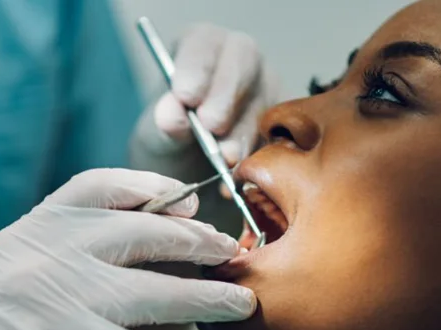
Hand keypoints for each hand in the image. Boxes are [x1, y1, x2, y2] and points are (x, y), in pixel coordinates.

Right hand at [0, 169, 256, 329]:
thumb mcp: (8, 272)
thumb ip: (64, 250)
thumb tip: (148, 242)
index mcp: (31, 232)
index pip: (99, 187)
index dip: (152, 189)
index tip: (188, 204)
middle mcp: (49, 259)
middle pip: (144, 234)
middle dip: (197, 243)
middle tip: (229, 253)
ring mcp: (64, 307)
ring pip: (161, 293)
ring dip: (212, 300)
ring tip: (242, 304)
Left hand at [131, 23, 275, 198]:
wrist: (191, 173)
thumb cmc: (170, 142)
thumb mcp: (156, 135)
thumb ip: (164, 123)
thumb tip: (173, 112)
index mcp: (201, 47)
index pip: (203, 42)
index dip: (196, 67)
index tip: (185, 96)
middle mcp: (238, 60)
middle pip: (243, 62)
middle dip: (226, 96)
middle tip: (210, 126)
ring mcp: (265, 87)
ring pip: (263, 99)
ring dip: (244, 133)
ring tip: (224, 160)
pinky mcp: (284, 120)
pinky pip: (279, 132)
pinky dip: (258, 157)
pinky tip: (237, 177)